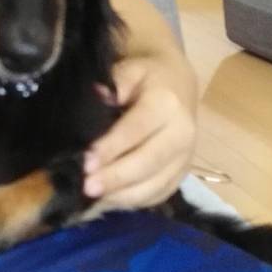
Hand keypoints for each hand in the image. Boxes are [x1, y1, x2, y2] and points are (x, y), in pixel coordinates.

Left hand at [83, 55, 196, 208]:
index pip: (137, 129)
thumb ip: (115, 82)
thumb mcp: (130, 70)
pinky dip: (133, 201)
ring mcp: (185, 158)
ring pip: (155, 184)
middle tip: (86, 186)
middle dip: (115, 177)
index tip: (86, 161)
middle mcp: (182, 134)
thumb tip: (97, 95)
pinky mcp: (181, 174)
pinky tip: (108, 199)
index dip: (111, 147)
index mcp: (167, 104)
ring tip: (92, 196)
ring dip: (122, 194)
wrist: (179, 86)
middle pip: (148, 162)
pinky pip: (159, 194)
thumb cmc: (147, 78)